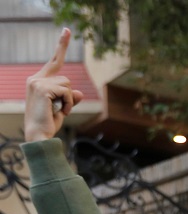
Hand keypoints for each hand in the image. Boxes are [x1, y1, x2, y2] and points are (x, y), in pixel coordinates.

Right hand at [25, 27, 84, 141]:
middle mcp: (35, 79)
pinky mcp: (42, 88)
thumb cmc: (49, 123)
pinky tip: (58, 111)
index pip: (54, 62)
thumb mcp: (63, 108)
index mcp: (38, 81)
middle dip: (68, 92)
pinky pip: (67, 92)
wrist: (39, 135)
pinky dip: (68, 104)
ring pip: (68, 84)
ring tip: (58, 111)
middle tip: (60, 99)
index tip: (67, 30)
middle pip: (66, 77)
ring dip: (69, 100)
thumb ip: (70, 97)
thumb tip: (79, 92)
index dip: (61, 46)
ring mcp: (37, 82)